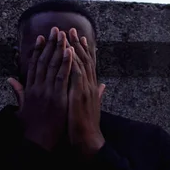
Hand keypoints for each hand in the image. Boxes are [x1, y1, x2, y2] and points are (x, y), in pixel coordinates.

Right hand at [7, 27, 73, 150]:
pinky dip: (66, 63)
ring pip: (53, 66)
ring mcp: (47, 92)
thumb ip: (18, 92)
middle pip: (43, 61)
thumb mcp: (21, 108)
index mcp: (30, 89)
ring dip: (58, 49)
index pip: (34, 65)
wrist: (38, 143)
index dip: (38, 50)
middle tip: (55, 29)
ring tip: (63, 35)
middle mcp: (37, 88)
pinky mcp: (57, 97)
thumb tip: (10, 79)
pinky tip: (70, 52)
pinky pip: (62, 77)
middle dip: (49, 44)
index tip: (41, 37)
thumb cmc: (31, 128)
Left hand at [67, 28, 105, 158]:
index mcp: (90, 88)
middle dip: (77, 44)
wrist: (88, 140)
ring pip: (80, 63)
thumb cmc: (87, 126)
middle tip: (71, 29)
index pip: (88, 65)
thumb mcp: (91, 106)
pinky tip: (67, 50)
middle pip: (84, 59)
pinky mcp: (80, 94)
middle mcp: (89, 85)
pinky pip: (76, 73)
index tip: (78, 38)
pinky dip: (72, 60)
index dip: (83, 50)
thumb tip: (102, 86)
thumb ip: (96, 94)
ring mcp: (85, 88)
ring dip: (73, 47)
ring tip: (67, 34)